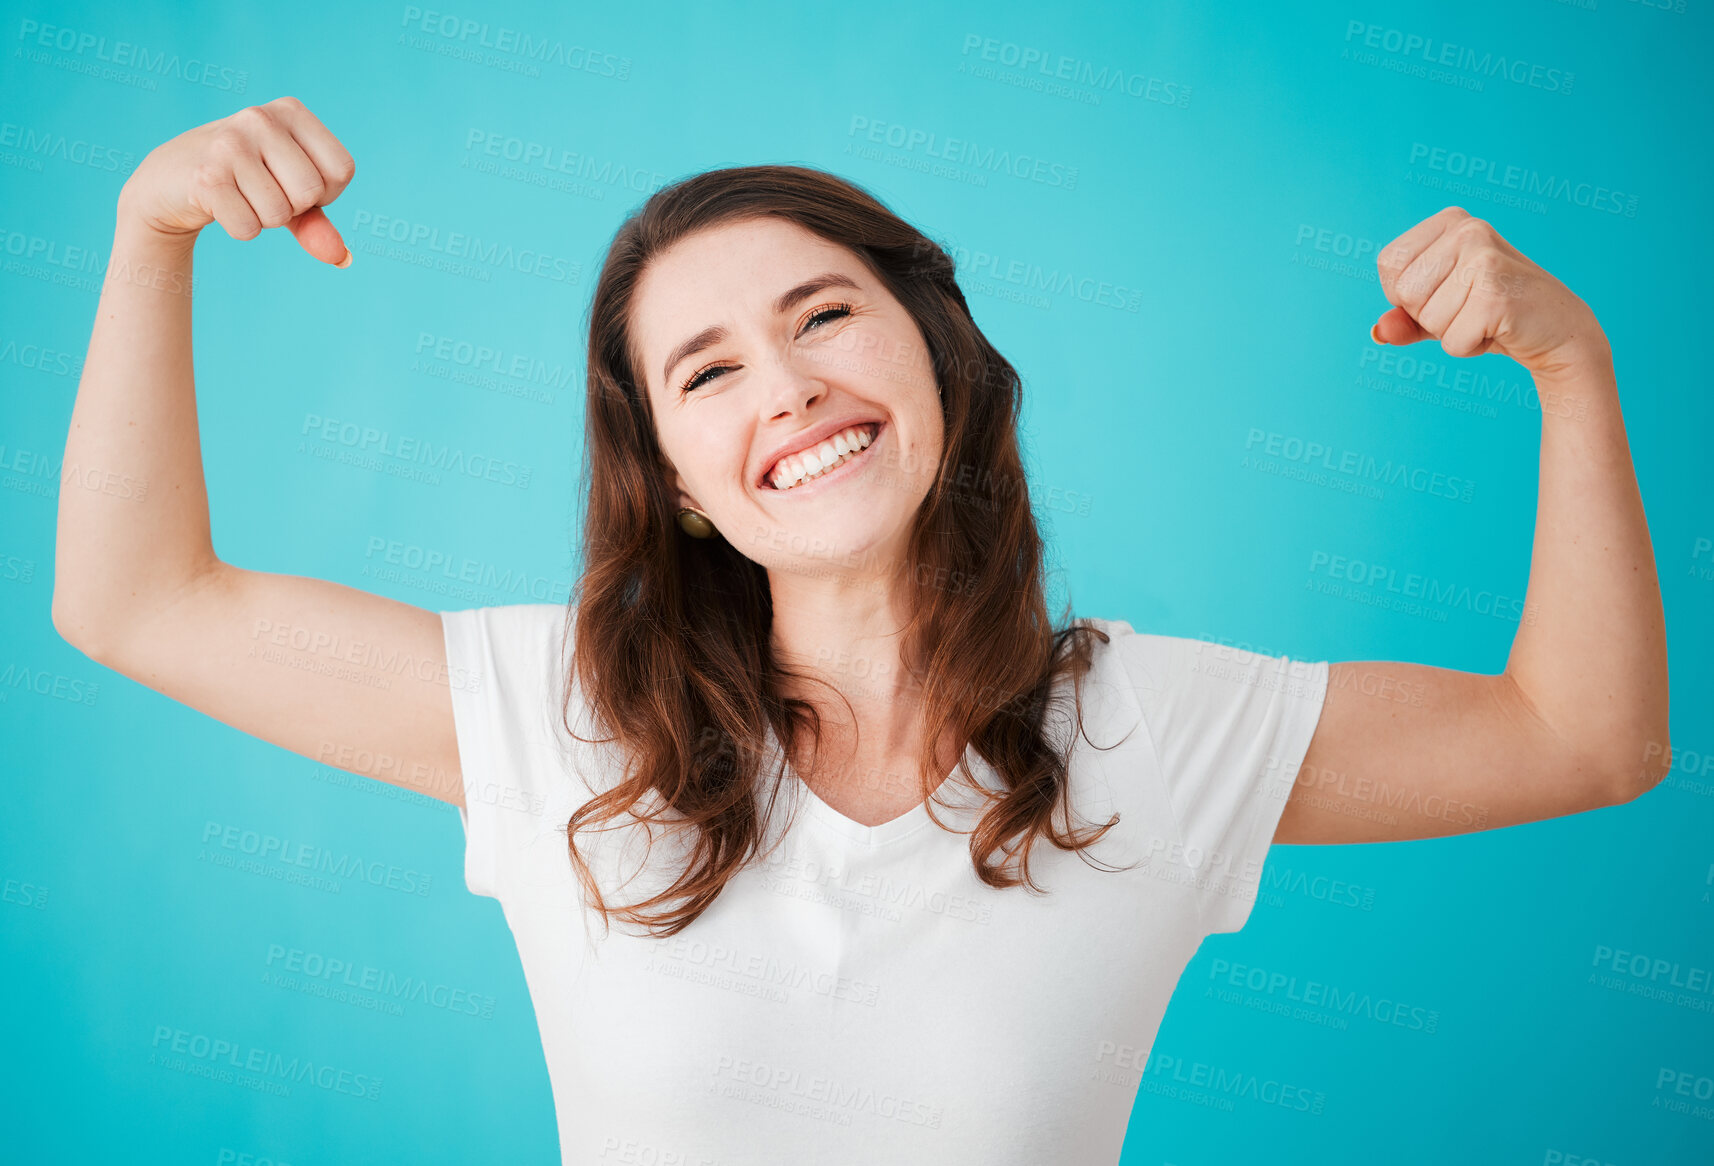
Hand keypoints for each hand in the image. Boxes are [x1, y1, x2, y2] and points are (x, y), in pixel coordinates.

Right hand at [117, 96, 355, 266]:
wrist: (169, 182)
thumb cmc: (242, 182)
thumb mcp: (288, 193)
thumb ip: (317, 222)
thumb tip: (341, 257)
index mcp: (290, 110)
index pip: (342, 169)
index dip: (325, 192)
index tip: (292, 182)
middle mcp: (260, 118)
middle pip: (311, 192)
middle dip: (292, 207)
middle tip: (261, 190)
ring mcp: (230, 144)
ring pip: (280, 213)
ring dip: (263, 219)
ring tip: (239, 194)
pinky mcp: (206, 176)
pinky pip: (249, 228)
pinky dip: (241, 228)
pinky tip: (220, 204)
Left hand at [1370, 207, 1608, 377]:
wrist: (1556, 329)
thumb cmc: (1491, 314)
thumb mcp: (1440, 310)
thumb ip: (1403, 319)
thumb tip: (1378, 331)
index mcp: (1450, 221)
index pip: (1389, 264)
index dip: (1406, 293)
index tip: (1446, 291)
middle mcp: (1468, 230)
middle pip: (1404, 293)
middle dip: (1429, 316)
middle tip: (1469, 307)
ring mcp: (1484, 259)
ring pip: (1426, 319)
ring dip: (1451, 332)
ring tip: (1484, 316)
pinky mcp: (1496, 295)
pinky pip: (1451, 341)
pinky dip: (1469, 347)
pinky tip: (1497, 328)